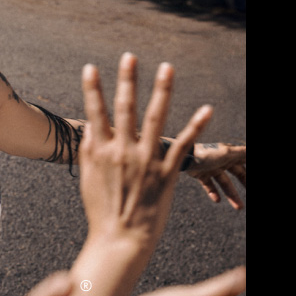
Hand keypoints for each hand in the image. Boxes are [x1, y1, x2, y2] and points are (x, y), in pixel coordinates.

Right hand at [80, 53, 213, 249]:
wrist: (120, 239)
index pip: (95, 114)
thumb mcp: (88, 180)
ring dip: (162, 91)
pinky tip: (207, 108)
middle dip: (127, 80)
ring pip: (156, 119)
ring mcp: (146, 162)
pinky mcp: (167, 173)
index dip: (93, 89)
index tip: (90, 67)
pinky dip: (196, 126)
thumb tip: (90, 128)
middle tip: (130, 56)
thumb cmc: (102, 211)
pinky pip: (184, 145)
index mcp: (101, 153)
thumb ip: (89, 151)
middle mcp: (123, 152)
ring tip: (167, 68)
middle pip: (126, 109)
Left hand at [189, 142, 245, 208]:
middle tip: (249, 193)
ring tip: (240, 208)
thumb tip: (251, 151)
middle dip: (245, 182)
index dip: (248, 171)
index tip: (249, 181)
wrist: (185, 158)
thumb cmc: (208, 154)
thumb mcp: (228, 154)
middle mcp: (223, 160)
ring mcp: (212, 168)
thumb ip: (244, 153)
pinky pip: (210, 186)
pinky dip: (214, 193)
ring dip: (232, 195)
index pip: (245, 160)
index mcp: (231, 154)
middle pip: (239, 173)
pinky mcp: (201, 175)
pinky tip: (217, 200)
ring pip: (225, 183)